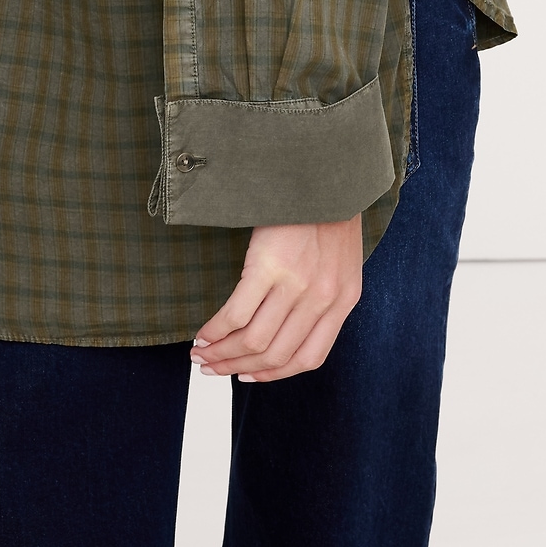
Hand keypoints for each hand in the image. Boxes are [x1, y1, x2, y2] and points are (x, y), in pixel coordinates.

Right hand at [191, 215, 363, 381]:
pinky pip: (236, 314)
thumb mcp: (341, 261)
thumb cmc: (329, 210)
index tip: (249, 375)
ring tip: (202, 355)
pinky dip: (216, 330)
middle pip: (275, 355)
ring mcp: (296, 286)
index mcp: (343, 302)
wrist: (326, 171)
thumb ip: (325, 295)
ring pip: (254, 342)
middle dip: (238, 367)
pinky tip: (203, 334)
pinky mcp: (268, 266)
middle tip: (214, 369)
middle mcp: (321, 300)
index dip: (274, 375)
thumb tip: (291, 325)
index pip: (308, 358)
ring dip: (223, 354)